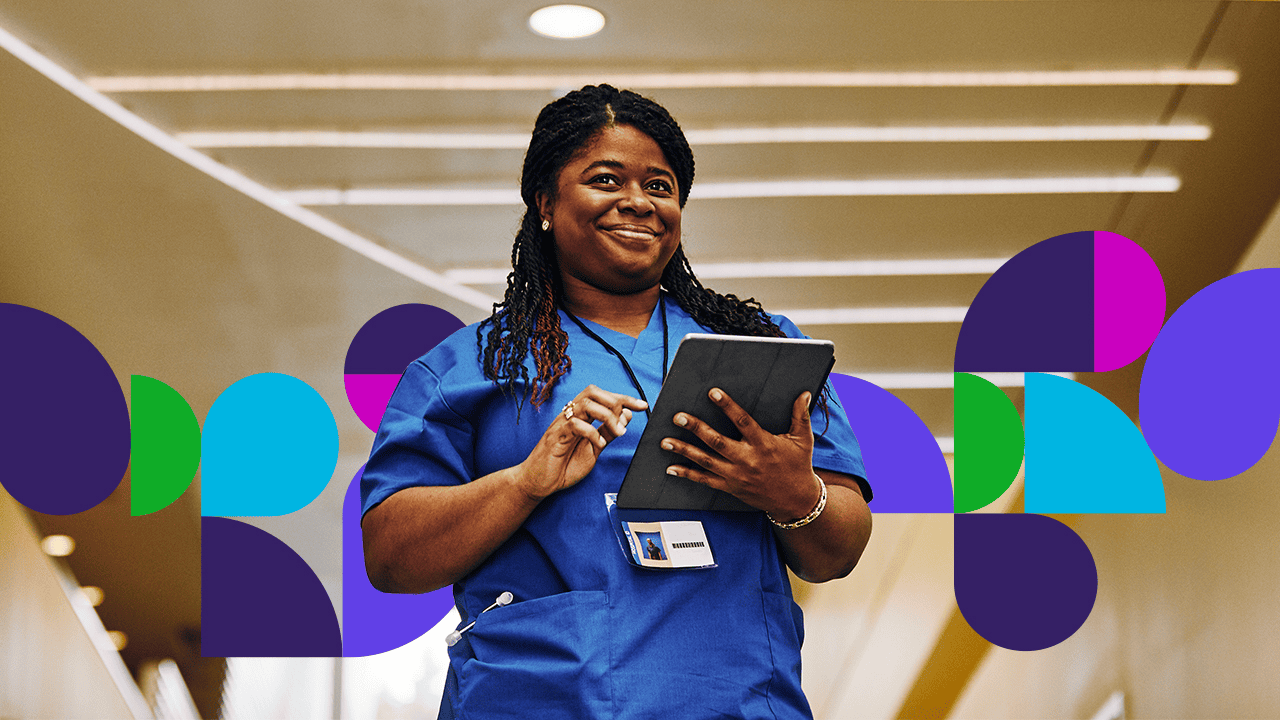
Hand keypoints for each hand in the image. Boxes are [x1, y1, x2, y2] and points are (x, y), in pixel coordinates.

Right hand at [516, 385, 648, 500]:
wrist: (540, 482)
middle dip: (615, 402)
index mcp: (580, 416)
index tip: (642, 405)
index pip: (602, 397)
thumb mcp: (594, 448)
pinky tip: (598, 443)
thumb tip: (626, 415)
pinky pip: (575, 425)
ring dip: (607, 416)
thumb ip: (608, 432)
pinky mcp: (556, 436)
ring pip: (586, 404)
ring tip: (618, 432)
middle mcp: (571, 416)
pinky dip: (592, 432)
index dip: (624, 398)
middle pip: (593, 392)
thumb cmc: (564, 465)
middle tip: (624, 423)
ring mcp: (562, 424)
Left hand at [662, 388, 821, 519]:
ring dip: (684, 450)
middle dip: (696, 428)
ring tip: (666, 441)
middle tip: (679, 417)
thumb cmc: (798, 467)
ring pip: (706, 461)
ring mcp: (736, 475)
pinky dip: (687, 474)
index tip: (713, 393)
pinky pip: (705, 480)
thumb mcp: (803, 440)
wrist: (796, 501)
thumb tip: (804, 394)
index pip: (742, 422)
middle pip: (717, 442)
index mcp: (763, 444)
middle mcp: (747, 460)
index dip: (727, 406)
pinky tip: (672, 468)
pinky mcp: (730, 487)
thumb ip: (800, 416)